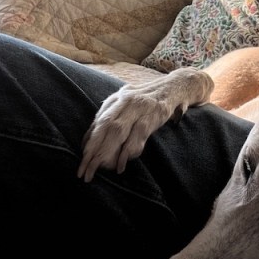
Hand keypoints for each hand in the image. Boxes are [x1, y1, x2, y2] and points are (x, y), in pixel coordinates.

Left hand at [78, 70, 212, 181]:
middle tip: (85, 172)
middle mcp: (125, 100)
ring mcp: (140, 106)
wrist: (177, 86)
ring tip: (100, 170)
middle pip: (104, 127)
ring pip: (117, 130)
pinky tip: (122, 164)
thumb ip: (113, 120)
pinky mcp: (154, 113)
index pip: (97, 124)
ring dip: (107, 152)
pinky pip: (138, 133)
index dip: (88, 144)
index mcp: (116, 99)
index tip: (82, 162)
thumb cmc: (150, 101)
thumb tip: (91, 141)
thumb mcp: (128, 106)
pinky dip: (129, 150)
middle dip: (92, 151)